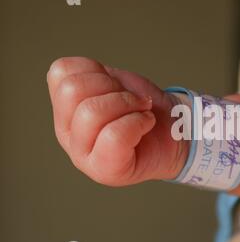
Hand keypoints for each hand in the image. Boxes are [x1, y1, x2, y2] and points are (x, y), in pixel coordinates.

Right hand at [47, 57, 187, 185]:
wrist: (176, 130)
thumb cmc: (144, 107)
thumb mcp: (115, 81)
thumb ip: (88, 75)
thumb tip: (80, 74)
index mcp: (64, 108)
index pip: (61, 72)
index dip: (97, 70)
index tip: (116, 85)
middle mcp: (67, 133)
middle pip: (72, 90)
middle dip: (113, 88)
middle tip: (133, 100)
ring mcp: (82, 155)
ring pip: (91, 112)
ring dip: (128, 104)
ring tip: (141, 111)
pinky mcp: (105, 171)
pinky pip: (114, 136)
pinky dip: (138, 122)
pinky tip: (145, 124)